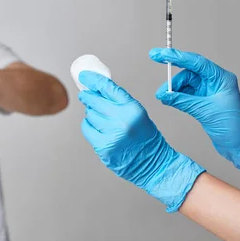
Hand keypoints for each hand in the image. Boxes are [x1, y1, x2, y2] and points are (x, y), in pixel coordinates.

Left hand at [78, 71, 204, 211]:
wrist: (155, 164)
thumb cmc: (146, 138)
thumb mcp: (137, 113)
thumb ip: (118, 102)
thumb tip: (97, 90)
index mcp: (132, 108)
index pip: (108, 88)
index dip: (93, 80)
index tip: (84, 76)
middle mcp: (122, 120)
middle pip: (94, 101)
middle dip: (87, 97)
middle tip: (85, 95)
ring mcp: (111, 134)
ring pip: (90, 115)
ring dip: (90, 113)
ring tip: (99, 116)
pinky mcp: (103, 147)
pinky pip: (87, 129)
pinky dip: (88, 125)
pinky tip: (94, 125)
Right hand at [149, 48, 239, 190]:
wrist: (239, 146)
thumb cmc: (232, 128)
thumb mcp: (204, 111)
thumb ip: (182, 100)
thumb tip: (164, 94)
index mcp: (221, 78)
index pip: (196, 62)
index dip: (176, 57)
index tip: (159, 54)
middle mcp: (215, 81)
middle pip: (188, 73)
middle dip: (172, 80)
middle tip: (159, 86)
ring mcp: (209, 91)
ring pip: (185, 84)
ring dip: (173, 90)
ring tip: (162, 98)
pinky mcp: (204, 100)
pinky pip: (185, 93)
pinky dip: (176, 96)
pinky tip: (168, 100)